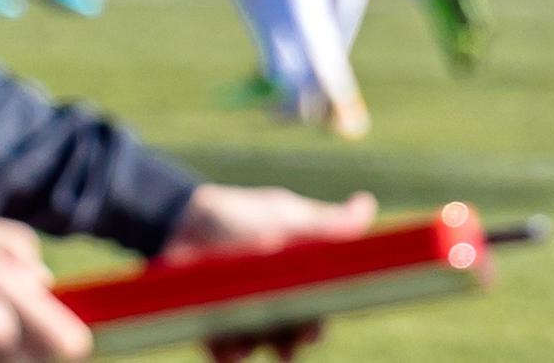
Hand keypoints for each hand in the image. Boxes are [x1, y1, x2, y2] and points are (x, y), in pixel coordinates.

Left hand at [163, 185, 376, 362]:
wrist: (187, 219)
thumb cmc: (245, 216)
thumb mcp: (287, 216)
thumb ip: (326, 223)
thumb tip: (366, 205)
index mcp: (299, 282)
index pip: (317, 311)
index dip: (317, 324)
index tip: (313, 329)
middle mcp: (274, 307)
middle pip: (291, 337)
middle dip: (291, 343)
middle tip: (288, 343)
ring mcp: (243, 320)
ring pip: (259, 347)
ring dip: (258, 346)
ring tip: (247, 337)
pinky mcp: (211, 330)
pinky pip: (224, 352)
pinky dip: (228, 352)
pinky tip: (227, 346)